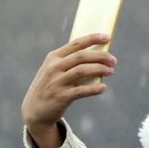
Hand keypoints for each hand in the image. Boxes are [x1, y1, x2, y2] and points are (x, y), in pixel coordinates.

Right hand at [21, 33, 116, 147]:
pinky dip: (93, 89)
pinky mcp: (61, 97)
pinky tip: (103, 88)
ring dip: (99, 69)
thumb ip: (70, 63)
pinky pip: (80, 91)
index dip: (92, 39)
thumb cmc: (50, 87)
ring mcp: (57, 82)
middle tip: (114, 60)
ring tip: (111, 71)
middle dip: (100, 56)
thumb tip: (98, 57)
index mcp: (53, 57)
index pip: (75, 44)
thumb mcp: (54, 71)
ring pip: (82, 71)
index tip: (106, 37)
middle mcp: (54, 68)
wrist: (34, 110)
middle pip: (81, 56)